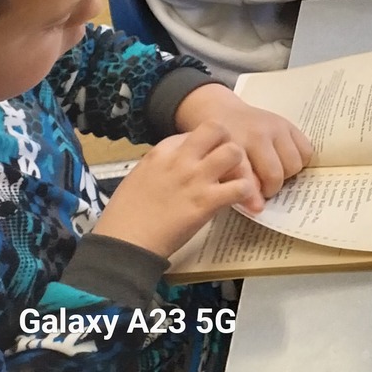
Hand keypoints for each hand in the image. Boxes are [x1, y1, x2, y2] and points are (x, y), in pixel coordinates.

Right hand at [92, 124, 258, 258]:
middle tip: (229, 163)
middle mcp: (180, 159)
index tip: (207, 160)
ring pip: (234, 152)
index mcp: (161, 152)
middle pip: (218, 129)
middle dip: (229, 141)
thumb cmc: (126, 215)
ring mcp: (195, 178)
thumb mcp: (141, 176)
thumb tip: (181, 163)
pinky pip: (241, 186)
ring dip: (241, 166)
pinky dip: (246, 193)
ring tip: (237, 181)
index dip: (207, 145)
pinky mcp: (207, 201)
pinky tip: (240, 201)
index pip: (196, 132)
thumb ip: (163, 165)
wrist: (124, 243)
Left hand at [172, 84, 311, 201]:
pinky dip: (299, 162)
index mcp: (231, 145)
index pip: (246, 176)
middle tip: (263, 190)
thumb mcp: (212, 164)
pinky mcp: (288, 124)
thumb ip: (229, 183)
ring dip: (286, 176)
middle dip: (271, 188)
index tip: (258, 209)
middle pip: (275, 174)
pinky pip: (307, 151)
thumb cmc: (214, 144)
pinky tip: (284, 162)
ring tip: (273, 175)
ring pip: (294, 164)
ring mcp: (275, 127)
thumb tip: (256, 207)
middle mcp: (255, 134)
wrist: (221, 112)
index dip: (253, 197)